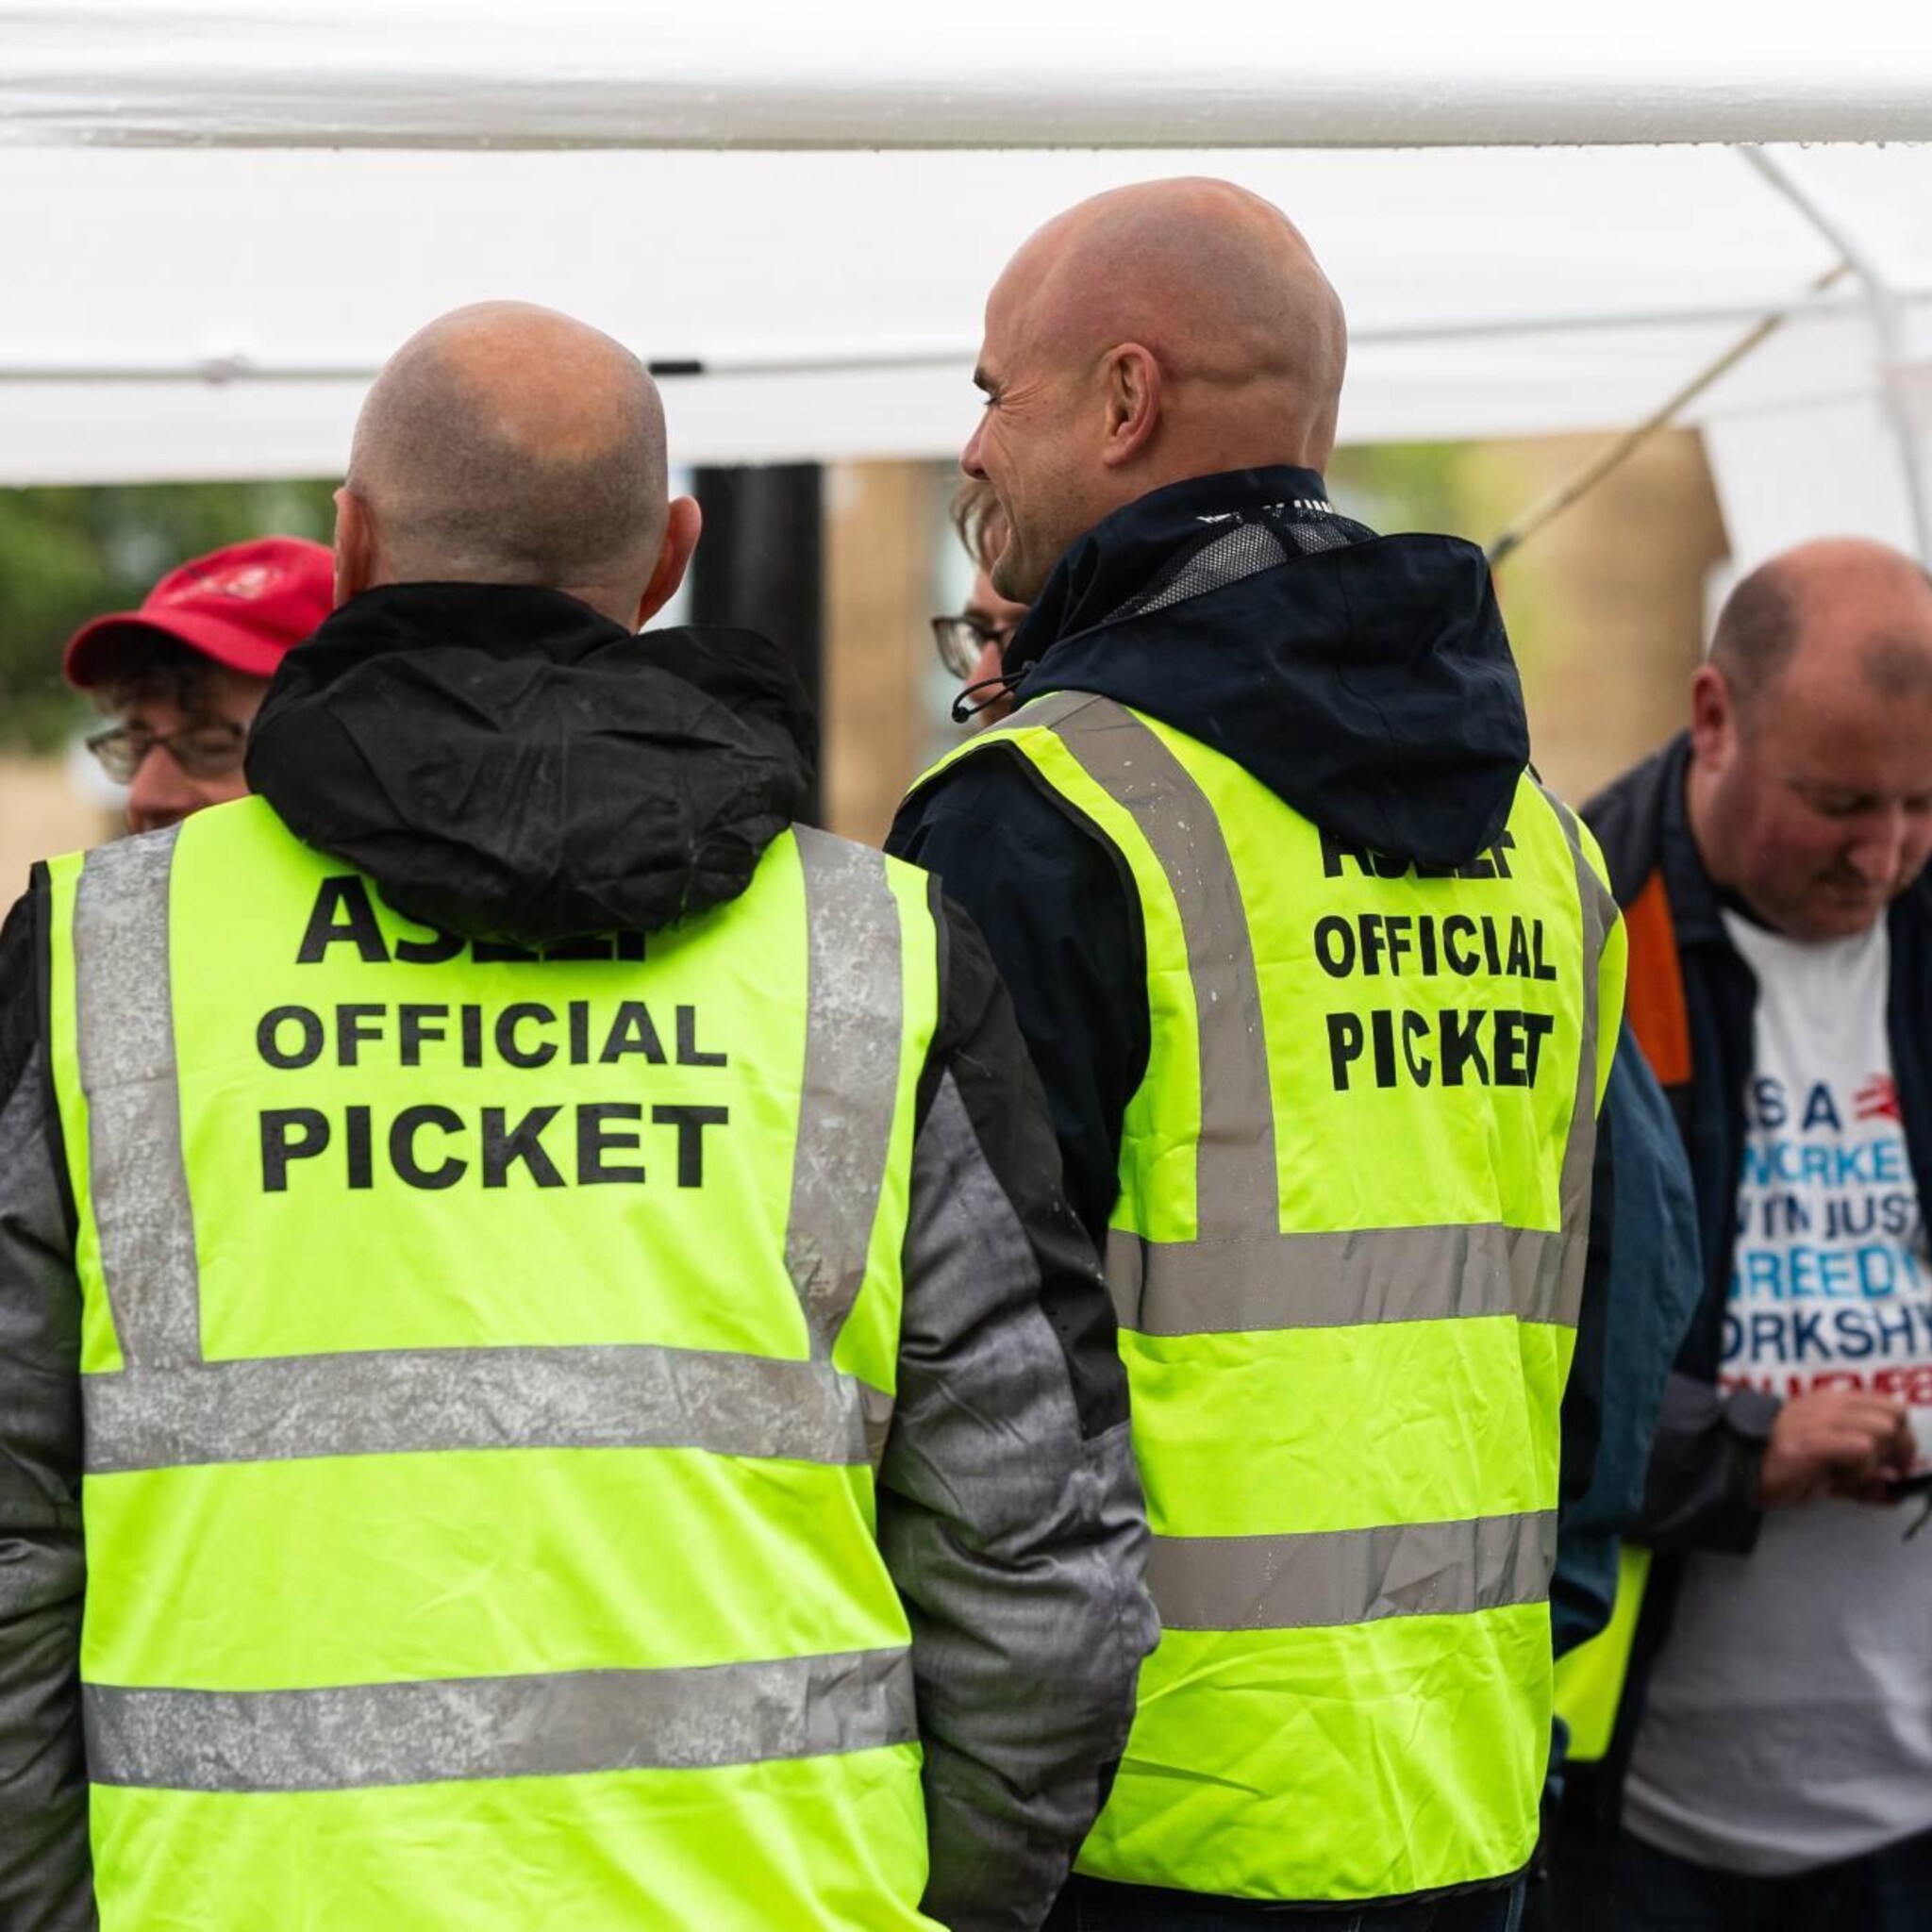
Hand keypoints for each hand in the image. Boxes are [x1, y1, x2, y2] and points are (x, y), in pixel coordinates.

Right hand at [1757, 1389, 1915, 1506]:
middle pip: (1893, 1416)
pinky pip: (1862, 1447)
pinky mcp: (1812, 1441)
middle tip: (1886, 1472)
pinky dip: (1863, 1467)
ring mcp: (1819, 1420)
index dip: (1902, 1436)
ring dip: (1878, 1458)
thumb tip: (1893, 1494)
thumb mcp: (1825, 1466)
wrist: (1736, 1464)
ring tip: (1856, 1474)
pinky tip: (1843, 1476)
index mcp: (1830, 1402)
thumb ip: (1860, 1477)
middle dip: (1898, 1448)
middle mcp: (1828, 1405)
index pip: (1889, 1405)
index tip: (1897, 1463)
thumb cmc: (1779, 1465)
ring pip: (1881, 1429)